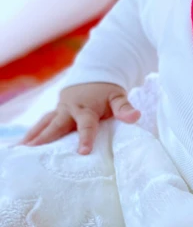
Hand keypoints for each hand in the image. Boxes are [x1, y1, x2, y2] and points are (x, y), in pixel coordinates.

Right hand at [21, 83, 139, 154]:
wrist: (95, 74)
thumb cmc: (108, 91)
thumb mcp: (118, 97)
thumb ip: (125, 108)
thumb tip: (135, 116)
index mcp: (87, 108)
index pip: (86, 125)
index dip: (85, 138)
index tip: (83, 152)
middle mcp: (70, 109)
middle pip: (57, 125)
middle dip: (46, 138)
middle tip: (34, 151)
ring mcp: (60, 110)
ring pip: (45, 123)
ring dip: (34, 136)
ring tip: (22, 150)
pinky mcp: (55, 112)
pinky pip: (42, 123)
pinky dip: (32, 133)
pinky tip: (23, 146)